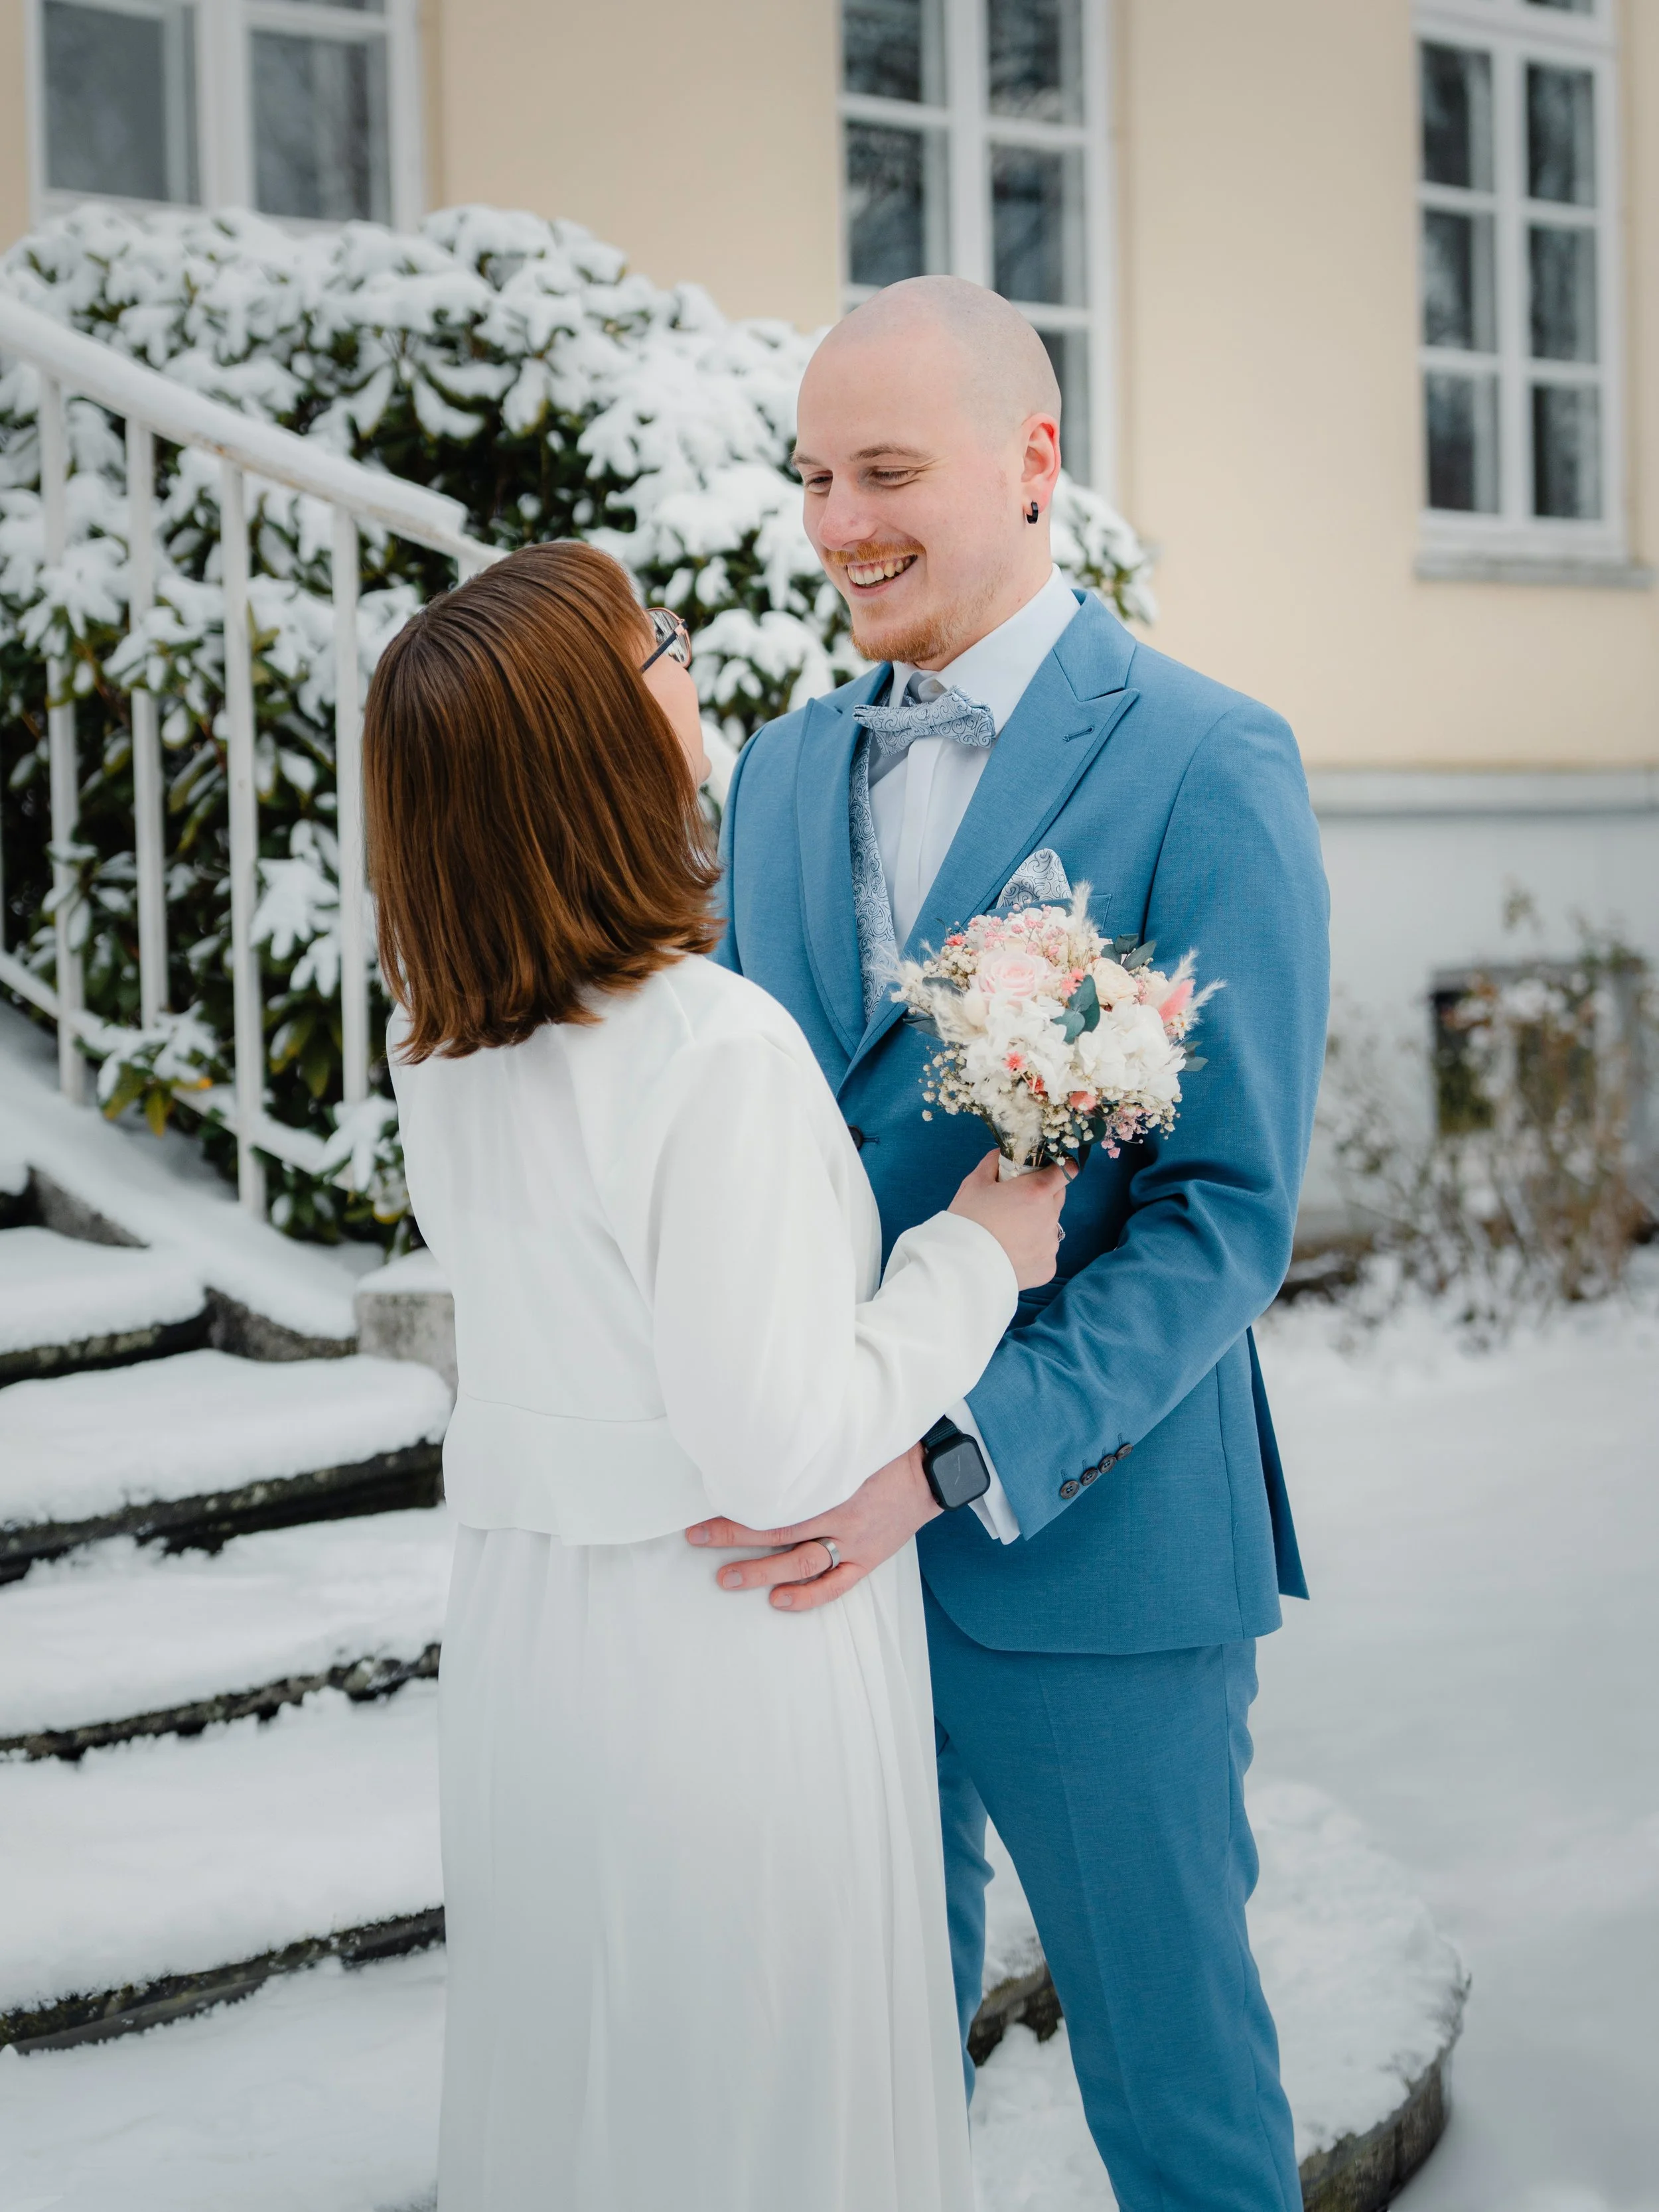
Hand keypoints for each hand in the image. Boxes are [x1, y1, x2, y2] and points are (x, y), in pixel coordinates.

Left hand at [685, 1443, 938, 1610]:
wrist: (932, 1472)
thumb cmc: (886, 1449)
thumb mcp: (847, 1438)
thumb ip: (811, 1449)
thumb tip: (766, 1443)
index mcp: (831, 1481)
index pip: (774, 1497)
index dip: (738, 1504)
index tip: (706, 1504)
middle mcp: (839, 1514)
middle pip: (777, 1529)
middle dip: (734, 1536)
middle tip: (699, 1539)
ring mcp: (854, 1540)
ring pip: (801, 1562)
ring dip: (761, 1571)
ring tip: (727, 1578)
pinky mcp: (868, 1558)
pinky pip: (836, 1585)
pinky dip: (807, 1596)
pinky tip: (779, 1600)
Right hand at [948, 1151, 1069, 1289]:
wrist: (960, 1267)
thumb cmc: (967, 1221)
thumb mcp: (974, 1183)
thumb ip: (993, 1163)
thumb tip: (1001, 1154)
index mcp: (1036, 1192)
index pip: (1066, 1172)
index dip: (1058, 1168)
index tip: (1047, 1171)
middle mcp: (1050, 1217)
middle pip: (1057, 1198)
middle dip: (1043, 1196)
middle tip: (1017, 1203)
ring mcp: (1051, 1245)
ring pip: (1050, 1227)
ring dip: (1037, 1225)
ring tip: (1009, 1234)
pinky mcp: (1048, 1267)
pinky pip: (1044, 1253)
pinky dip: (1032, 1251)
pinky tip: (1011, 1253)